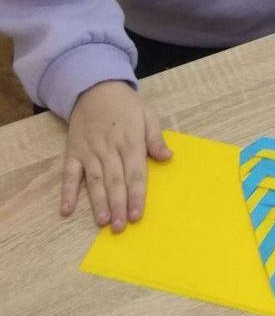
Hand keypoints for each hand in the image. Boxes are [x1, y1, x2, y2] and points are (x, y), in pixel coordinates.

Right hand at [61, 81, 171, 231]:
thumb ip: (155, 139)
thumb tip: (168, 157)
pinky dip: (67, 191)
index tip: (138, 215)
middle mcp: (109, 149)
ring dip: (98, 203)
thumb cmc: (126, 105)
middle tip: (121, 227)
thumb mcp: (148, 115)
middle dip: (119, 205)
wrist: (95, 89)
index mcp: (131, 141)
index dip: (137, 194)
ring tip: (102, 222)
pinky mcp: (73, 152)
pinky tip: (66, 210)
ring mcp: (89, 152)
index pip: (135, 173)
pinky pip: (69, 174)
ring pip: (94, 181)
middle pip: (115, 181)